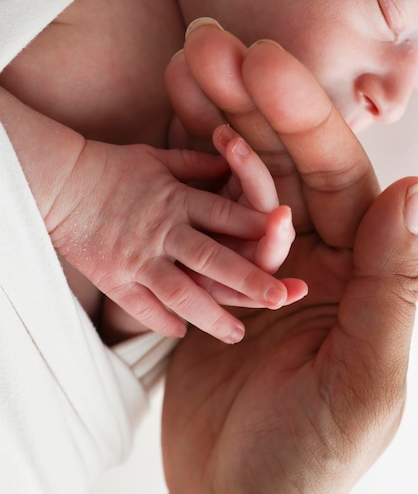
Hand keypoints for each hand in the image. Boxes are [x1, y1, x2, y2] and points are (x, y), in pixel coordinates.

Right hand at [47, 132, 304, 343]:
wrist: (60, 182)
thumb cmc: (112, 167)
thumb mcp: (158, 158)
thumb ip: (198, 165)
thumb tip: (230, 166)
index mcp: (177, 199)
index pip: (227, 217)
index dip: (259, 232)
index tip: (286, 250)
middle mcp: (162, 231)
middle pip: (213, 259)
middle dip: (249, 280)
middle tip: (279, 300)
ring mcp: (137, 258)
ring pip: (181, 293)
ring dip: (212, 316)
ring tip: (237, 335)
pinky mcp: (113, 277)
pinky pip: (141, 306)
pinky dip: (161, 322)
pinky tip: (182, 334)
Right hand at [157, 21, 417, 493]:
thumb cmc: (308, 456)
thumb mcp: (363, 384)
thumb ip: (393, 295)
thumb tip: (412, 196)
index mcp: (362, 274)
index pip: (337, 181)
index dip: (302, 122)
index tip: (264, 66)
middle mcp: (318, 257)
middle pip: (284, 165)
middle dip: (251, 105)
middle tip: (210, 47)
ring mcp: (263, 263)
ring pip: (240, 180)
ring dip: (214, 125)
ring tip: (184, 74)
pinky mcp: (218, 278)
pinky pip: (203, 215)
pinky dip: (187, 172)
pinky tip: (172, 129)